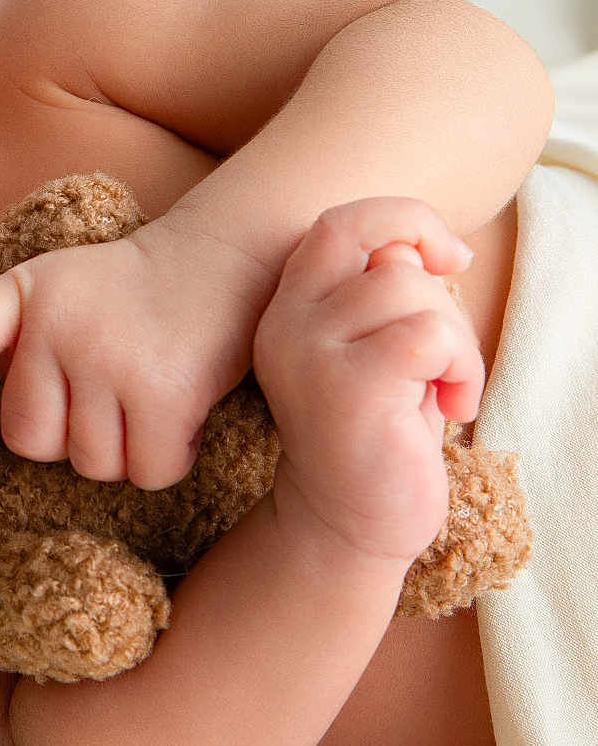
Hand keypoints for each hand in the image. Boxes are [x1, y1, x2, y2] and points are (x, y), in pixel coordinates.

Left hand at [0, 213, 276, 489]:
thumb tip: (8, 427)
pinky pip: (145, 473)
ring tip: (153, 390)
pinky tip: (185, 411)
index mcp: (25, 291)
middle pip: (30, 439)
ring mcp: (109, 356)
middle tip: (115, 388)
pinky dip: (169, 459)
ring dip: (125, 449)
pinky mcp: (164, 392)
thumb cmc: (138, 291)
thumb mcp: (65, 289)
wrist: (230, 256)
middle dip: (72, 435)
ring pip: (90, 464)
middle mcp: (57, 321)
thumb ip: (23, 340)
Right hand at [252, 197, 482, 562]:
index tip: (445, 259)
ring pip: (411, 291)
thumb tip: (415, 246)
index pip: (342, 223)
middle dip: (441, 302)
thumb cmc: (376, 434)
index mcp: (288, 308)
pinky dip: (459, 368)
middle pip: (387, 256)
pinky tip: (451, 406)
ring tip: (446, 388)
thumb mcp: (375, 346)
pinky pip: (428, 336)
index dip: (404, 221)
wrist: (348, 524)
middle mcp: (285, 324)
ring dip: (455, 341)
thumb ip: (382, 290)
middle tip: (444, 362)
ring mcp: (309, 355)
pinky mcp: (346, 390)